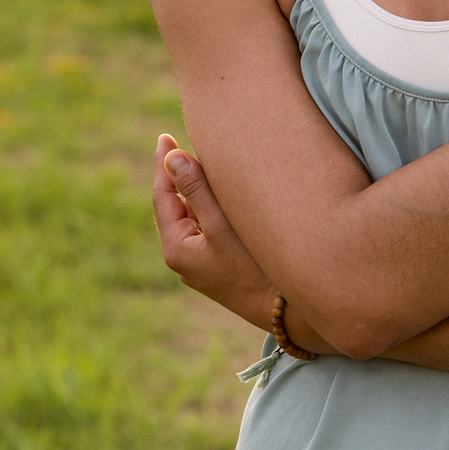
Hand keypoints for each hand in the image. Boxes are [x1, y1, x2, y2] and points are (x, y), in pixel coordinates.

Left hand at [151, 132, 272, 327]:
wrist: (286, 313)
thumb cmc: (257, 268)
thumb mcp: (224, 225)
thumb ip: (198, 190)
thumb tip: (171, 157)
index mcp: (177, 249)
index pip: (163, 196)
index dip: (164, 164)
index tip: (165, 136)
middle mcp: (183, 260)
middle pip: (175, 207)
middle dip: (177, 176)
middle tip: (179, 144)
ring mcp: (200, 267)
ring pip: (192, 219)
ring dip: (195, 193)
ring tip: (200, 165)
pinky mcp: (217, 270)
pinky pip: (205, 231)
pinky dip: (208, 210)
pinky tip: (220, 199)